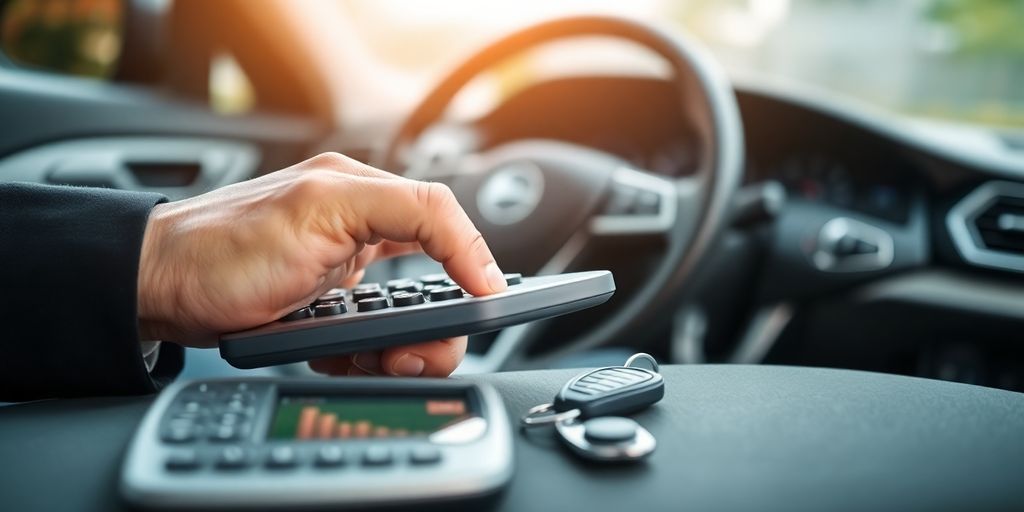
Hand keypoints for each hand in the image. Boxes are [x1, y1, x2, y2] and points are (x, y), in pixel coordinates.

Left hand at [137, 152, 506, 376]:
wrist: (158, 289)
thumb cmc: (221, 248)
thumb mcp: (323, 211)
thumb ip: (405, 214)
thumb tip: (466, 245)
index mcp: (361, 193)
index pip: (444, 218)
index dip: (475, 262)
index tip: (488, 303)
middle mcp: (358, 228)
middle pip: (432, 280)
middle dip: (431, 326)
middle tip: (411, 353)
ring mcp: (342, 270)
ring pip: (405, 316)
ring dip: (398, 347)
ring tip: (374, 360)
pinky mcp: (326, 304)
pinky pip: (370, 335)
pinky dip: (367, 353)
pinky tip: (346, 356)